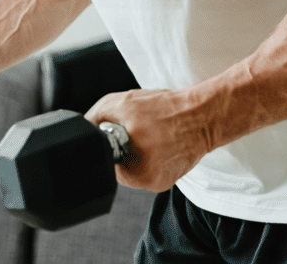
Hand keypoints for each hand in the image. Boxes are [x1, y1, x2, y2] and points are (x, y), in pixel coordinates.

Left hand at [84, 88, 213, 191]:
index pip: (104, 161)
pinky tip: (158, 143)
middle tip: (136, 130)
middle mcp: (146, 181)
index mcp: (133, 167)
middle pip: (118, 166)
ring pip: (132, 169)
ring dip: (135, 153)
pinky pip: (147, 170)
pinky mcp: (167, 181)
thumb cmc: (164, 108)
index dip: (108, 143)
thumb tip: (83, 128)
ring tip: (149, 135)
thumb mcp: (122, 103)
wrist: (203, 116)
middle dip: (122, 148)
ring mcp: (158, 183)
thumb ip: (96, 117)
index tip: (118, 132)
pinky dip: (149, 157)